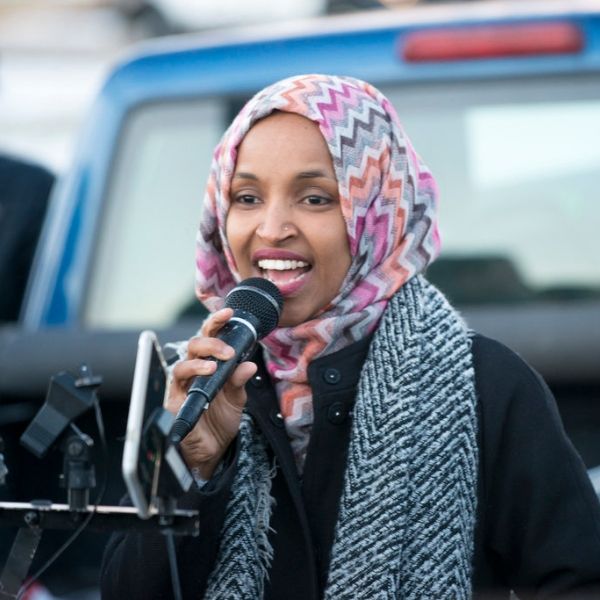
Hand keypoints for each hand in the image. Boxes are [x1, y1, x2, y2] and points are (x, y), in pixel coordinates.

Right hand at [165, 308, 256, 477]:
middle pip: (194, 345)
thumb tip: (250, 365)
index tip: (229, 312)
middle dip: (211, 341)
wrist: (212, 450)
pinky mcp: (175, 400)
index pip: (210, 338)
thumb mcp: (236, 398)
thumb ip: (240, 381)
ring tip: (217, 364)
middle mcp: (193, 371)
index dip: (216, 323)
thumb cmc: (220, 420)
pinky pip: (177, 383)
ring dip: (201, 359)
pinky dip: (191, 375)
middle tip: (229, 350)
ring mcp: (182, 385)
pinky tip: (206, 374)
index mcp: (209, 365)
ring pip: (183, 362)